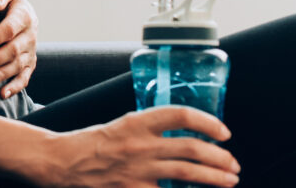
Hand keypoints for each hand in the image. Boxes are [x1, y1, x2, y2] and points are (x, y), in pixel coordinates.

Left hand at [0, 0, 37, 98]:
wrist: (21, 13)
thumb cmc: (6, 1)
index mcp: (25, 16)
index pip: (8, 30)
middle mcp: (30, 35)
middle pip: (12, 51)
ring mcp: (31, 51)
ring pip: (17, 66)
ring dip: (1, 75)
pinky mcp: (30, 64)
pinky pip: (25, 78)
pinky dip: (14, 87)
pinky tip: (2, 94)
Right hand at [36, 107, 239, 187]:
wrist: (63, 162)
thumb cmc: (92, 143)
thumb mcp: (121, 125)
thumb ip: (149, 129)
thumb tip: (182, 134)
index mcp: (136, 122)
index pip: (180, 115)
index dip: (207, 122)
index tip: (223, 132)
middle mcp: (140, 145)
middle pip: (191, 148)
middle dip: (219, 157)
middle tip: (232, 163)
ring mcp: (138, 171)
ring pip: (188, 173)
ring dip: (215, 177)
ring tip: (229, 180)